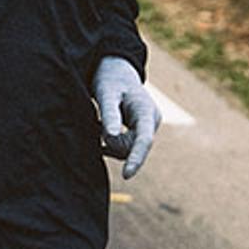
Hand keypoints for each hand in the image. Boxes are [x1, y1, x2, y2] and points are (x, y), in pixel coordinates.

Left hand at [92, 57, 160, 178]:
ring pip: (126, 150)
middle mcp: (151, 122)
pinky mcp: (138, 133)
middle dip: (112, 142)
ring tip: (99, 121)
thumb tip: (109, 138)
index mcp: (146, 111)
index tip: (127, 175)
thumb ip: (109, 114)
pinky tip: (101, 127)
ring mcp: (146, 129)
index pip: (144, 140)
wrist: (115, 73)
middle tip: (97, 122)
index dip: (136, 159)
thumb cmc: (110, 80)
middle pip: (131, 148)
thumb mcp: (106, 93)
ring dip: (109, 142)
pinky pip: (123, 147)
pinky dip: (109, 142)